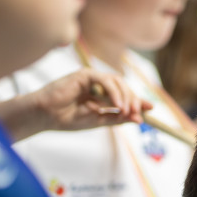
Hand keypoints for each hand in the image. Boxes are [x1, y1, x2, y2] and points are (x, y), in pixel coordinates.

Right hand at [31, 69, 151, 131]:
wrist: (46, 117)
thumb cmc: (67, 119)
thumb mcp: (98, 121)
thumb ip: (118, 118)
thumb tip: (139, 118)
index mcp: (101, 96)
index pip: (124, 95)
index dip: (138, 100)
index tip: (150, 109)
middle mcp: (98, 85)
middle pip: (124, 87)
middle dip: (133, 99)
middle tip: (136, 113)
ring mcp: (92, 78)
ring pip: (117, 82)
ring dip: (125, 96)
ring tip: (125, 111)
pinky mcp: (85, 74)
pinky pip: (105, 80)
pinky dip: (113, 92)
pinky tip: (116, 105)